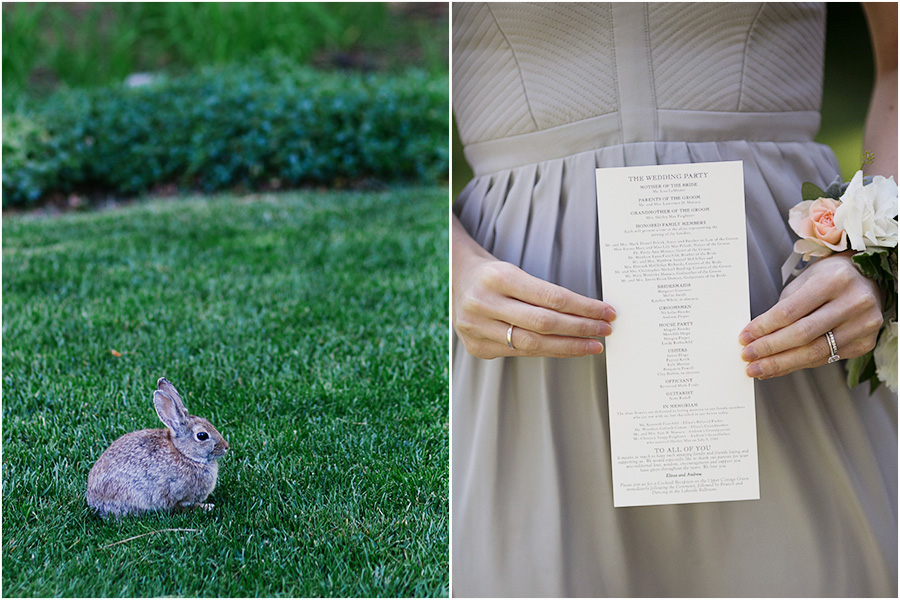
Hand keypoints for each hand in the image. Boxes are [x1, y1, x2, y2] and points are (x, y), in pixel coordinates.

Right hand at [452, 216, 614, 358]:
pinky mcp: (475, 347)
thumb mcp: (515, 271)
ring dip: (568, 346)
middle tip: (604, 330)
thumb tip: (586, 314)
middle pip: (544, 323)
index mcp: (498, 277)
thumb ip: (544, 294)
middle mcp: (484, 302)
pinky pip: (518, 353)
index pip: (551, 298)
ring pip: (532, 344)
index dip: (583, 308)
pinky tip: (563, 349)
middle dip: (580, 329)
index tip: (606, 313)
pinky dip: (545, 351)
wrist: (457, 278)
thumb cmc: (495, 274)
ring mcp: (476, 328)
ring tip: (591, 345)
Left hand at [738, 253, 882, 378]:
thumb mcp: (804, 281)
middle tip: (748, 356)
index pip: (791, 310)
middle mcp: (854, 302)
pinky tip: (780, 366)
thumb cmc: (829, 278)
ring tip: (758, 368)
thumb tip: (756, 336)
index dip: (764, 327)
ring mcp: (863, 325)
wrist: (866, 281)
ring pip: (814, 352)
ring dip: (781, 363)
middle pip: (802, 334)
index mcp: (834, 280)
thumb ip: (784, 307)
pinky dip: (798, 364)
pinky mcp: (865, 343)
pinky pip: (825, 358)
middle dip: (770, 348)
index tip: (745, 337)